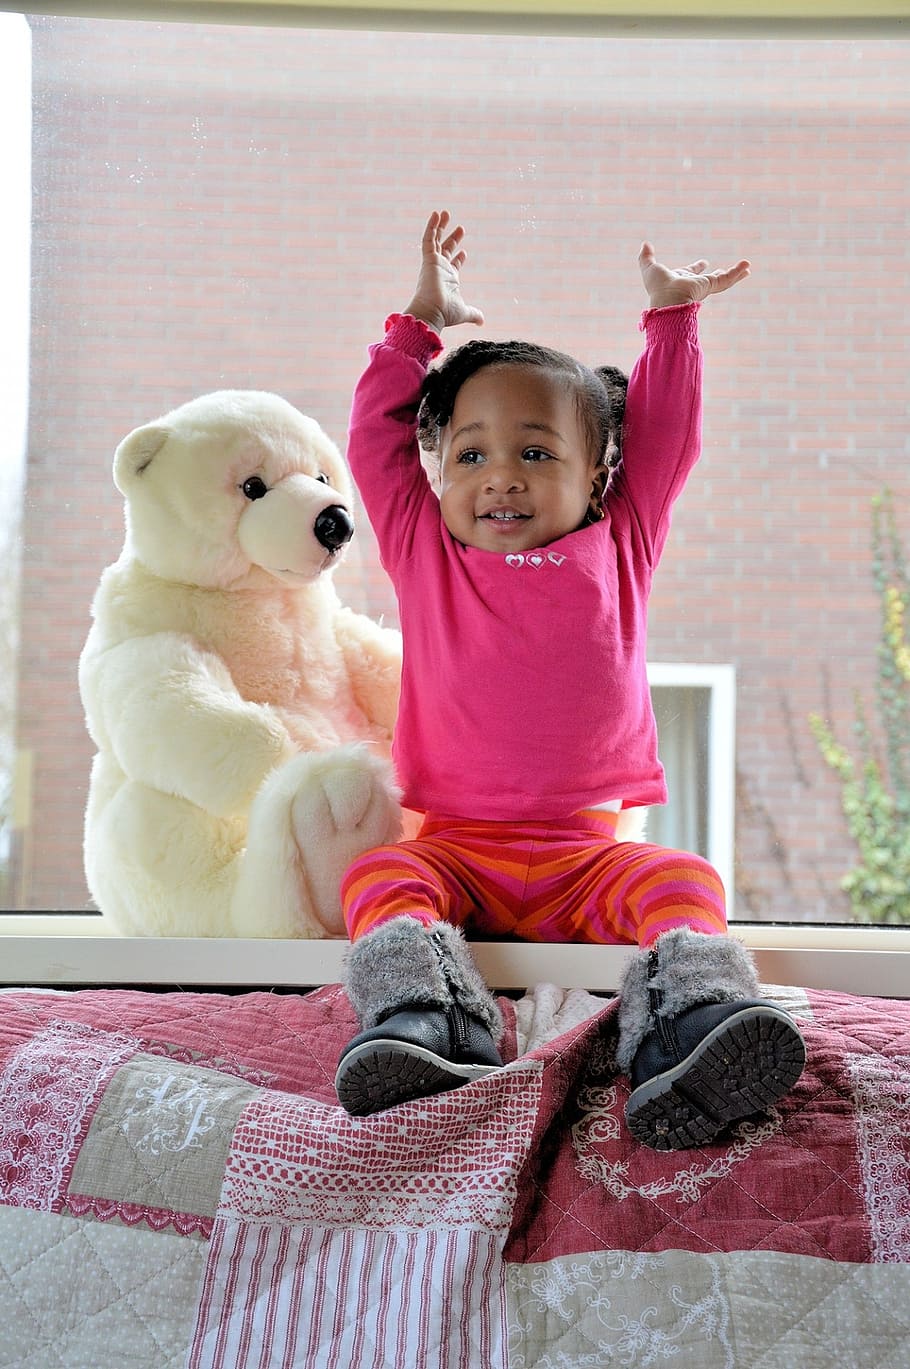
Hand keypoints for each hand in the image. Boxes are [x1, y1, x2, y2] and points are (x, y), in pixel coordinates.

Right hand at [403, 210, 484, 333]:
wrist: (432, 312)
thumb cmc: (445, 313)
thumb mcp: (464, 311)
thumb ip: (473, 313)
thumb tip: (482, 321)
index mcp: (448, 279)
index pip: (453, 265)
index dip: (459, 258)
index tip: (464, 251)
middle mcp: (440, 269)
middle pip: (445, 249)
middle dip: (452, 238)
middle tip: (461, 228)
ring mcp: (433, 263)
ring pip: (435, 240)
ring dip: (440, 226)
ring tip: (444, 212)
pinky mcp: (428, 259)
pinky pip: (428, 239)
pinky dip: (431, 226)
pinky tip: (435, 214)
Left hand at [639, 241, 750, 309]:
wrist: (667, 300)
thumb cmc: (657, 288)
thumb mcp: (649, 267)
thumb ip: (646, 256)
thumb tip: (644, 244)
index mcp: (681, 280)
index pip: (692, 273)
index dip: (697, 267)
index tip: (704, 262)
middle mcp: (694, 284)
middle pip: (710, 278)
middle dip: (719, 274)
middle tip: (726, 270)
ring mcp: (704, 286)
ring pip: (723, 280)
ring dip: (735, 273)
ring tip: (747, 268)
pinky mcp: (711, 286)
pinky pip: (727, 278)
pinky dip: (738, 272)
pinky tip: (747, 265)